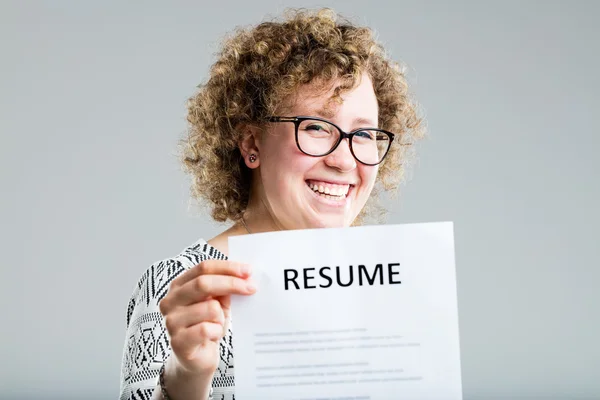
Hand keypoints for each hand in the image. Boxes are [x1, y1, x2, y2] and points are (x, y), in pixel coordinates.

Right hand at [158, 260, 255, 375]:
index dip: (227, 267)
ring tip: (217, 325)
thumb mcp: (218, 303)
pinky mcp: (177, 341)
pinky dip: (217, 332)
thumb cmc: (208, 326)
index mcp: (179, 286)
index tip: (248, 270)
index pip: (203, 268)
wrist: (197, 359)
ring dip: (222, 317)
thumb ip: (224, 288)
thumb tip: (244, 276)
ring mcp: (171, 321)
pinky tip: (213, 336)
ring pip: (209, 308)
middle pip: (203, 283)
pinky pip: (206, 329)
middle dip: (231, 284)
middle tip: (251, 288)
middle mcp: (170, 301)